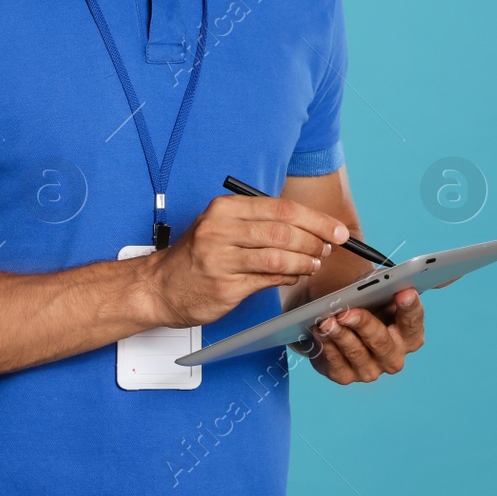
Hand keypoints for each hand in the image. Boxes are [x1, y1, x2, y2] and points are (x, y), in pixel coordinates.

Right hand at [137, 195, 348, 327]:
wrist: (160, 287)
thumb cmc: (198, 254)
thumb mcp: (222, 226)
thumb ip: (259, 222)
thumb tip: (310, 226)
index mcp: (224, 209)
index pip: (280, 208)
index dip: (315, 219)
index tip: (336, 229)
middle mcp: (220, 230)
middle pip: (282, 231)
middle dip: (314, 240)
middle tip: (327, 248)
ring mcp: (221, 259)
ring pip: (278, 256)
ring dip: (304, 261)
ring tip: (313, 264)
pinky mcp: (224, 286)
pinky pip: (267, 279)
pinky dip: (288, 277)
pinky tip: (294, 276)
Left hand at [291, 285, 426, 383]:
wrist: (336, 312)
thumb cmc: (366, 298)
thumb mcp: (384, 284)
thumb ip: (409, 279)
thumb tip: (453, 272)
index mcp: (410, 334)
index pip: (414, 323)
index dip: (410, 308)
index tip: (404, 292)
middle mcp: (394, 356)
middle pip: (383, 344)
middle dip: (365, 325)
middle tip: (348, 310)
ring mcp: (370, 370)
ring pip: (358, 355)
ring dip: (342, 337)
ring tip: (328, 320)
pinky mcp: (344, 375)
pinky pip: (336, 365)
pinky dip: (327, 347)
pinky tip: (318, 331)